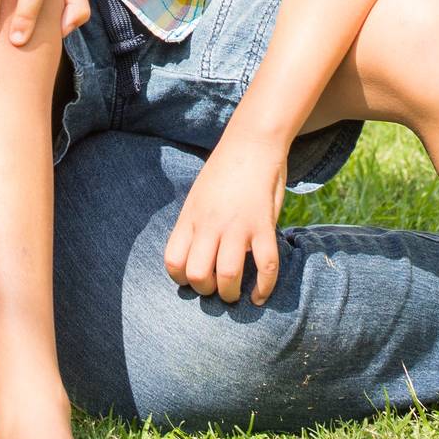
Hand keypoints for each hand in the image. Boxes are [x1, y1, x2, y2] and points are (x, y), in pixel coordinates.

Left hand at [163, 131, 288, 304]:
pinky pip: (266, 265)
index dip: (181, 279)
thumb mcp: (198, 196)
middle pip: (197, 274)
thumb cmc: (225, 171)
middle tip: (216, 288)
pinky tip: (260, 295)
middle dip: (206, 291)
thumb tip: (196, 255)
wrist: (252, 142)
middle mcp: (210, 224)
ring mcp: (238, 225)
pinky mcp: (264, 224)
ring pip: (228, 275)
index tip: (194, 279)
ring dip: (231, 294)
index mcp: (191, 217)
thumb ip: (196, 224)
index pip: (173, 261)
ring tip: (236, 295)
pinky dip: (264, 288)